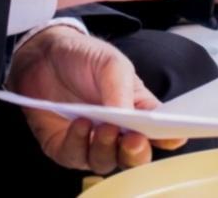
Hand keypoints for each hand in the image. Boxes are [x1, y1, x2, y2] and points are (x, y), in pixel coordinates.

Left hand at [6, 25, 185, 174]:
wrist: (43, 54)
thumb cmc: (83, 57)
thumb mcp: (111, 63)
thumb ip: (122, 90)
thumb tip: (129, 119)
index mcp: (138, 112)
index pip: (160, 133)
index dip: (170, 138)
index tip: (174, 136)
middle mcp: (117, 133)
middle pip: (134, 157)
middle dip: (136, 153)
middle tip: (134, 138)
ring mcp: (91, 142)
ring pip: (105, 162)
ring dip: (106, 148)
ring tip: (104, 126)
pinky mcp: (64, 147)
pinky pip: (74, 156)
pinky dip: (78, 143)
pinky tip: (80, 123)